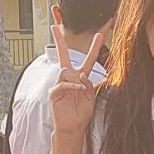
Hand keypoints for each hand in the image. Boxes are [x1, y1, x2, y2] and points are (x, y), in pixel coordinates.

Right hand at [47, 8, 100, 137]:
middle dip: (58, 41)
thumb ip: (90, 84)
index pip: (88, 59)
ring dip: (75, 78)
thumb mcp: (91, 97)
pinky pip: (63, 83)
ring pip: (66, 70)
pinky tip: (78, 89)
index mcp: (80, 77)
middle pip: (63, 55)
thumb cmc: (82, 112)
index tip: (100, 35)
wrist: (74, 127)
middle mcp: (69, 78)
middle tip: (54, 26)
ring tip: (81, 88)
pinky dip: (72, 86)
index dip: (94, 48)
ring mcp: (60, 84)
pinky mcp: (54, 93)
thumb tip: (82, 74)